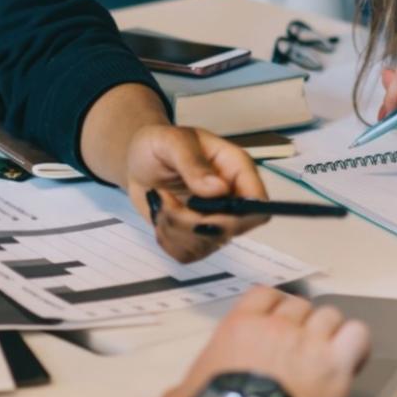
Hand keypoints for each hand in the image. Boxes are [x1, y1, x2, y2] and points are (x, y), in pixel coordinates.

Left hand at [123, 124, 270, 262]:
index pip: (258, 202)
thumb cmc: (158, 144)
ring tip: (160, 201)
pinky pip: (187, 254)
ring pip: (206, 245)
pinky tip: (161, 215)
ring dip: (174, 229)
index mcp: (235, 169)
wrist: (138, 161)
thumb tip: (219, 189)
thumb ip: (193, 163)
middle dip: (192, 222)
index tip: (203, 212)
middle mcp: (231, 197)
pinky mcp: (196, 237)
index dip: (239, 216)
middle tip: (165, 200)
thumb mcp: (171, 142)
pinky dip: (167, 239)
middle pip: (231, 230)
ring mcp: (215, 220)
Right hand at [160, 286, 369, 396]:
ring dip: (330, 333)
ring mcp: (308, 343)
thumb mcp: (179, 396)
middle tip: (303, 348)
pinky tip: (352, 359)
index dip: (276, 307)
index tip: (279, 322)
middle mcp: (276, 327)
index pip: (266, 295)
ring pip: (331, 316)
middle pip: (301, 306)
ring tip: (329, 355)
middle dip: (303, 323)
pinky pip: (357, 335)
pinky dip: (356, 344)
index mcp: (239, 327)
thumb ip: (183, 387)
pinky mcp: (334, 366)